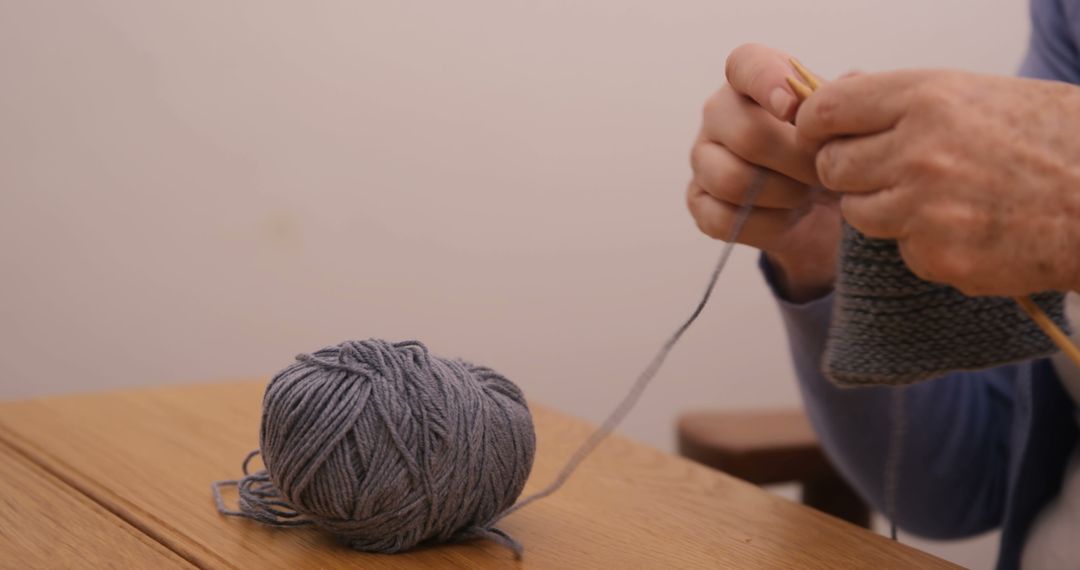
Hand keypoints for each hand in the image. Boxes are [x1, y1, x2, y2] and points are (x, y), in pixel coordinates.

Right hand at [687, 44, 840, 301]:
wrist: (821, 209)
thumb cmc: (828, 153)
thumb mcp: (845, 122)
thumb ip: (848, 98)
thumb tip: (851, 84)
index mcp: (751, 80)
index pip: (745, 64)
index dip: (768, 82)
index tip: (795, 108)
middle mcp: (718, 113)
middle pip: (748, 135)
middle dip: (798, 162)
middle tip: (828, 173)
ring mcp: (702, 157)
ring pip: (733, 181)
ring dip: (783, 195)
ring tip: (808, 195)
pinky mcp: (698, 200)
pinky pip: (724, 219)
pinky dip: (765, 225)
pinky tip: (787, 218)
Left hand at [796, 70, 1079, 295]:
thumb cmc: (1053, 138)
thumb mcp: (979, 95)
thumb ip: (905, 101)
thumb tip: (837, 98)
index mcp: (927, 99)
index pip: (826, 110)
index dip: (817, 124)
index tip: (823, 134)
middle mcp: (918, 152)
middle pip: (832, 167)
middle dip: (850, 169)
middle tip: (887, 169)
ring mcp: (926, 210)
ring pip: (859, 213)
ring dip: (884, 208)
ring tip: (938, 197)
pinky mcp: (939, 258)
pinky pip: (901, 250)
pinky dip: (925, 244)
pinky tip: (968, 227)